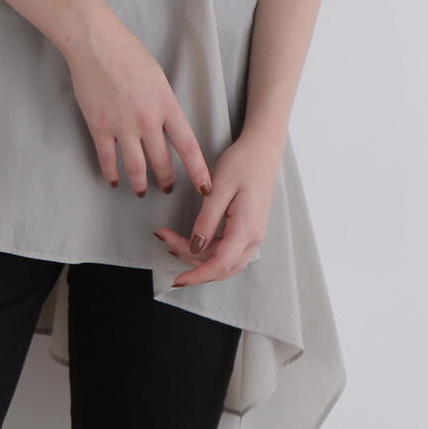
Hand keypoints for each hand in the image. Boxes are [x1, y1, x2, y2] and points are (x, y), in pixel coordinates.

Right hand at [63, 17, 214, 199]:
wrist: (96, 43)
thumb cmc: (128, 52)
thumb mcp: (158, 77)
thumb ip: (164, 103)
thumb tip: (167, 122)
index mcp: (166, 105)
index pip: (188, 146)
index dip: (198, 171)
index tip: (205, 187)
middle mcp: (147, 120)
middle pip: (161, 162)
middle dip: (167, 180)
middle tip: (168, 188)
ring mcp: (122, 126)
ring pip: (135, 167)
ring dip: (140, 183)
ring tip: (141, 191)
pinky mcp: (99, 127)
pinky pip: (107, 159)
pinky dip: (111, 173)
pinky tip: (113, 180)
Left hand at [153, 134, 280, 286]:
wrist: (263, 149)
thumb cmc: (242, 163)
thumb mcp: (218, 188)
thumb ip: (206, 220)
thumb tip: (195, 247)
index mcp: (247, 228)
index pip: (220, 264)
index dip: (197, 275)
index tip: (177, 279)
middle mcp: (254, 237)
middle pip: (220, 266)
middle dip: (190, 261)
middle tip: (164, 238)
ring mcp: (254, 235)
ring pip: (226, 263)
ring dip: (199, 260)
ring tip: (173, 242)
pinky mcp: (250, 230)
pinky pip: (230, 253)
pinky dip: (210, 254)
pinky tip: (193, 244)